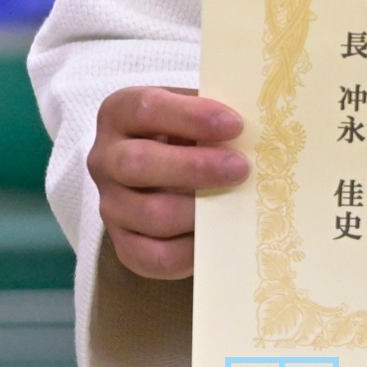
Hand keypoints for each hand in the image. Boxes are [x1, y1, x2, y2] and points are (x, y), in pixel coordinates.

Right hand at [85, 84, 246, 279]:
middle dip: (193, 167)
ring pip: (148, 214)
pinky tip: (216, 240)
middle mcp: (105, 159)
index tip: (234, 124)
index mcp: (119, 115)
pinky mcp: (123, 244)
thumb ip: (214, 121)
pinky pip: (154, 256)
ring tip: (233, 209)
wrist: (164, 177)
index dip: (189, 116)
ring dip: (197, 212)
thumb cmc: (188, 139)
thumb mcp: (193, 118)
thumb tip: (262, 131)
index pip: (144, 109)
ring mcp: (110, 204)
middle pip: (136, 163)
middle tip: (240, 168)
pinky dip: (190, 252)